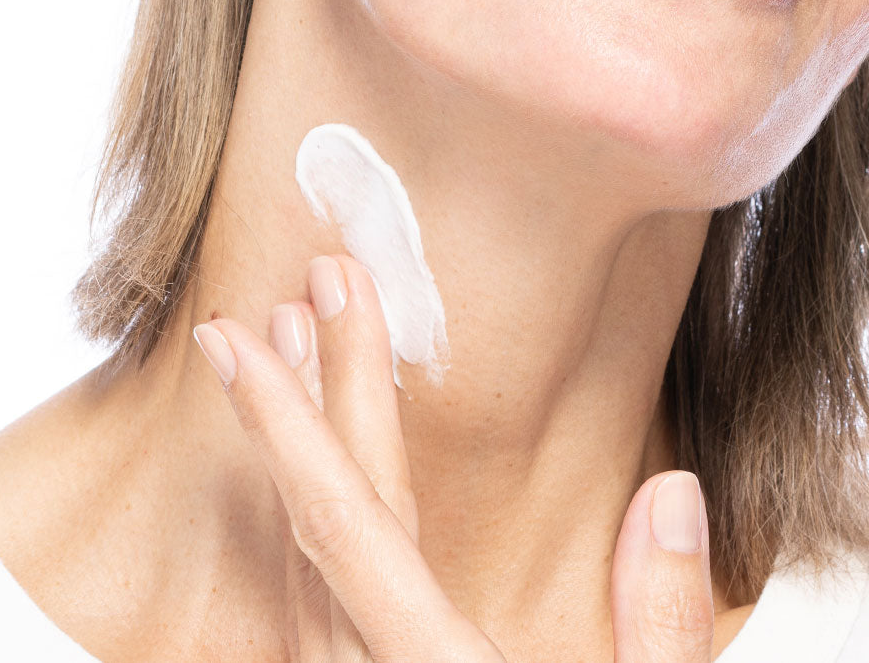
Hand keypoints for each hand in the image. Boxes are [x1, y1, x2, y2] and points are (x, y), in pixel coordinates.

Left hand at [192, 254, 714, 661]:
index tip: (243, 334)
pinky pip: (313, 584)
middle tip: (302, 288)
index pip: (343, 518)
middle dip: (311, 387)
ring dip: (300, 436)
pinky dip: (309, 502)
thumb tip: (672, 490)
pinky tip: (312, 459)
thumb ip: (656, 627)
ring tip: (296, 343)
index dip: (287, 416)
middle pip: (327, 507)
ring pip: (304, 543)